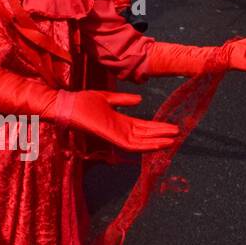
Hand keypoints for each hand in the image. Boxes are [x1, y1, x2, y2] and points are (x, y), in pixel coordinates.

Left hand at [51, 89, 179, 151]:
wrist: (66, 104)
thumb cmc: (82, 101)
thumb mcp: (107, 98)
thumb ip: (123, 100)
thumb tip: (140, 99)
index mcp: (119, 121)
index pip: (142, 126)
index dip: (156, 127)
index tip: (171, 126)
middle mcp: (119, 130)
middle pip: (145, 134)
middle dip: (161, 134)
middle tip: (179, 134)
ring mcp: (115, 134)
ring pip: (141, 141)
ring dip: (156, 141)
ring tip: (173, 140)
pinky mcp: (110, 137)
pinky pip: (131, 145)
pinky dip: (144, 145)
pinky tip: (157, 144)